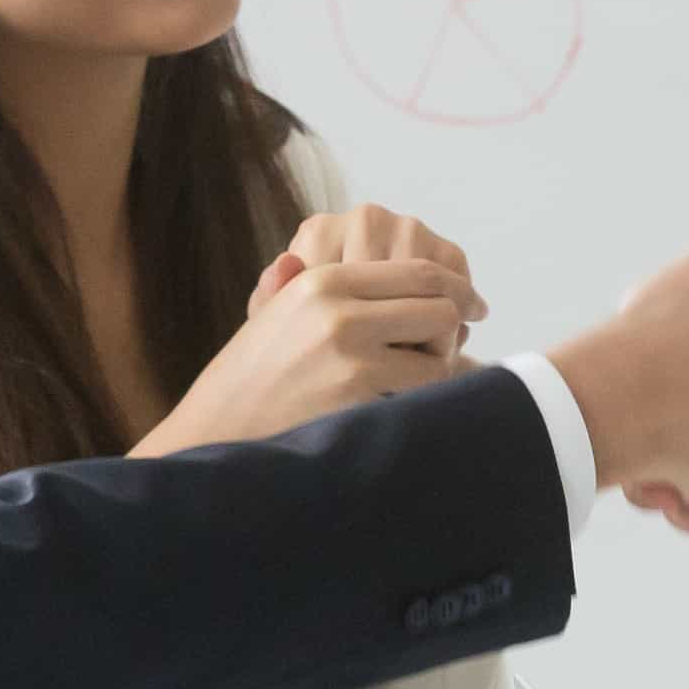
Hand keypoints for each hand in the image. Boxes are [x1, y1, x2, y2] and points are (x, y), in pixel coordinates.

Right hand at [141, 205, 483, 452]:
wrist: (214, 433)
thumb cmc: (246, 381)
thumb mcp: (269, 314)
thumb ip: (295, 281)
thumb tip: (301, 255)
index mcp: (322, 279)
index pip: (417, 269)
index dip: (457, 287)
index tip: (474, 305)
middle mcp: (338, 306)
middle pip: (438, 304)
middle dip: (454, 330)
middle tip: (454, 352)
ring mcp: (350, 350)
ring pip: (439, 347)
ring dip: (440, 367)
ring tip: (419, 384)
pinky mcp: (357, 390)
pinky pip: (424, 388)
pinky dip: (426, 399)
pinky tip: (406, 408)